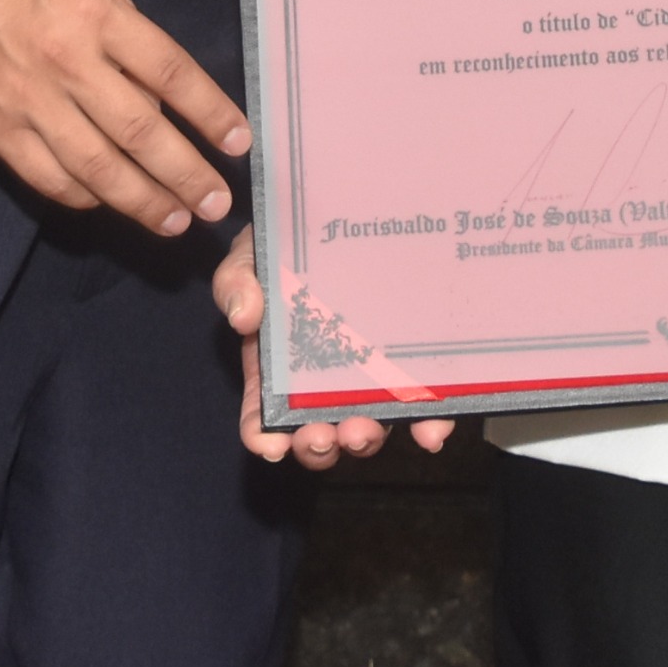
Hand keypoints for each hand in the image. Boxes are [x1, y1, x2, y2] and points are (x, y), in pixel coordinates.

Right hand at [0, 0, 250, 238]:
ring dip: (144, 201)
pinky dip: (88, 198)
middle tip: (216, 203)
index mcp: (96, 16)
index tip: (239, 141)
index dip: (210, 111)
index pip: (169, 72)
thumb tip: (161, 96)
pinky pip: (52, 179)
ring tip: (176, 220)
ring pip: (99, 168)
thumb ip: (124, 35)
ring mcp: (30, 103)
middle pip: (141, 132)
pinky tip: (112, 205)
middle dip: (186, 175)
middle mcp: (68, 63)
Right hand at [216, 231, 452, 467]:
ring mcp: (368, 380)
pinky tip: (430, 428)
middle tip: (322, 437)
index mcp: (277, 369)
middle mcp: (322, 384)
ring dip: (365, 439)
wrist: (345, 220)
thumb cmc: (288, 249)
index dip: (265, 438)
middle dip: (318, 446)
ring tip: (362, 430)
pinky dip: (428, 423)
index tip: (272, 445)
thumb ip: (237, 280)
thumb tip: (242, 316)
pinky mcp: (412, 370)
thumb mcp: (253, 257)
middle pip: (319, 434)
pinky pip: (422, 404)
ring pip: (367, 428)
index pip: (265, 418)